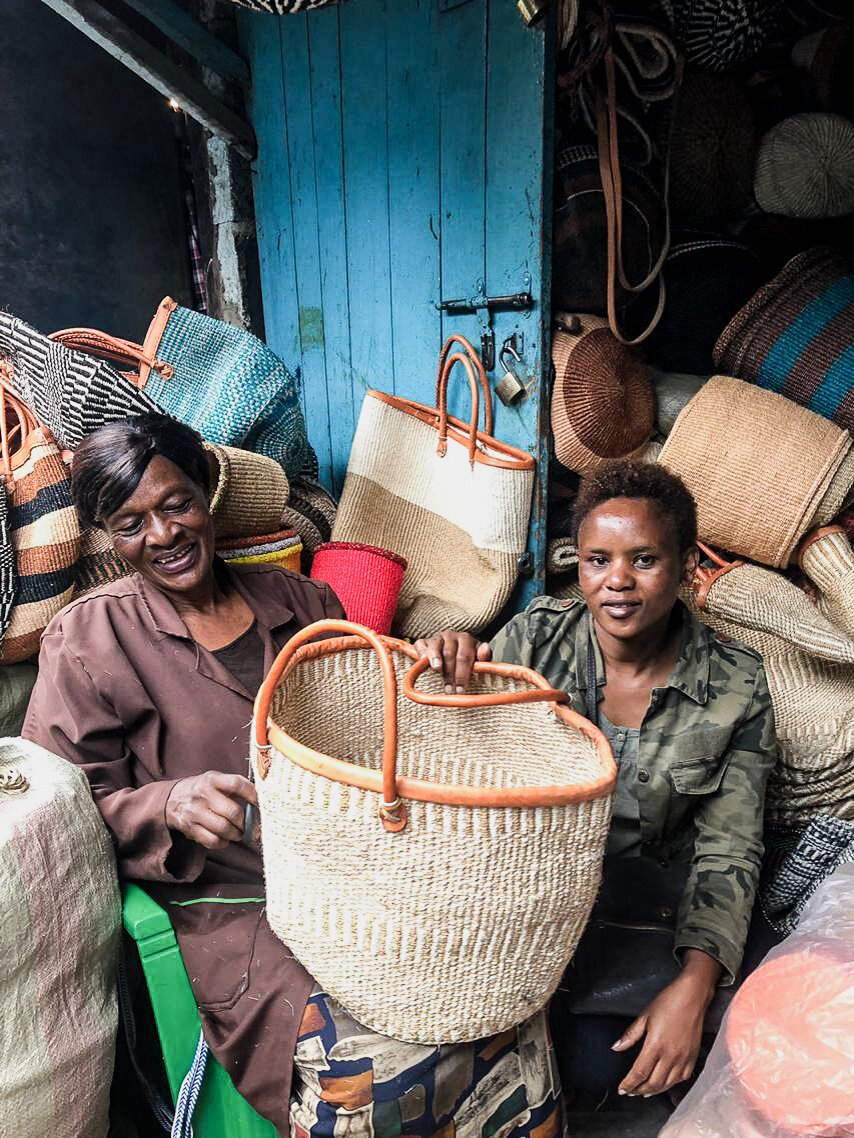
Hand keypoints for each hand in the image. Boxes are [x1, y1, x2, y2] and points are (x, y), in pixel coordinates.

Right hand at [165, 771, 257, 850]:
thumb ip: (236, 787)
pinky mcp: (190, 828)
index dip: (253, 795)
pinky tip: (225, 838)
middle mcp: (203, 795)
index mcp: (213, 779)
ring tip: (238, 833)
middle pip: (233, 812)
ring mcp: (195, 812)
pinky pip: (212, 841)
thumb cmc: (202, 789)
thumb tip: (262, 802)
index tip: (263, 804)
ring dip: (236, 834)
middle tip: (249, 826)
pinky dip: (223, 843)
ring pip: (224, 829)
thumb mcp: (216, 780)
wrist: (171, 798)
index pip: (237, 784)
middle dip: (245, 823)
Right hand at [414, 630, 491, 692]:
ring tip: (437, 670)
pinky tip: (423, 662)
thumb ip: (484, 656)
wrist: (454, 651)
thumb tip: (485, 649)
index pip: (465, 656)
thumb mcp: (479, 658)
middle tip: (450, 689)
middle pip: (450, 654)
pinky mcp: (425, 641)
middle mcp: (451, 636)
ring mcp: (437, 638)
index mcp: (466, 639)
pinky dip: (421, 652)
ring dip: (436, 660)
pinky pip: (421, 644)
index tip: (462, 688)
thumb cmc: (467, 658)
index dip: (463, 674)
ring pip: (435, 647)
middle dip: (450, 674)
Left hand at [613, 950, 721, 1097]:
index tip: (622, 1089)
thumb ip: (631, 1035)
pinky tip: (665, 1083)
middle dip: (639, 1090)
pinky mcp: (693, 1057)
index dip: (629, 1084)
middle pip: (653, 1083)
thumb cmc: (668, 1002)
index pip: (639, 1072)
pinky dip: (671, 1084)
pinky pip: (682, 1078)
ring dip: (654, 1090)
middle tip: (631, 1092)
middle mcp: (670, 1056)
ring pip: (668, 1084)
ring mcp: (684, 1058)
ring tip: (644, 1092)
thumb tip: (616, 1047)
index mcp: (655, 1045)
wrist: (692, 996)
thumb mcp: (645, 1015)